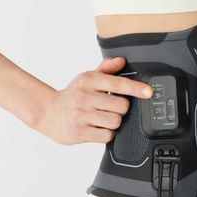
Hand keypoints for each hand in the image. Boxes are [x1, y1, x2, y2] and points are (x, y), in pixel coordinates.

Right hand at [34, 56, 153, 144]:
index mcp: (88, 80)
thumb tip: (121, 61)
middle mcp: (84, 96)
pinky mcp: (79, 132)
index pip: (118, 83)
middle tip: (110, 108)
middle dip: (121, 109)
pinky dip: (106, 134)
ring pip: (115, 122)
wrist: (48, 112)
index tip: (149, 92)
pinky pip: (106, 135)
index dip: (136, 88)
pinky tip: (97, 128)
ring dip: (114, 122)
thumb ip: (106, 69)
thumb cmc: (72, 95)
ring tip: (102, 118)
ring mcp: (81, 115)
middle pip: (122, 106)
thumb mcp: (86, 78)